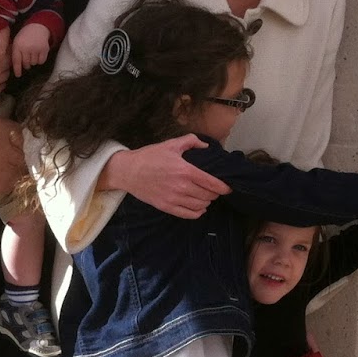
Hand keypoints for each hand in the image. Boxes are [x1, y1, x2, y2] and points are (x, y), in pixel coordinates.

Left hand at [10, 23, 51, 76]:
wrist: (37, 28)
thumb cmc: (25, 36)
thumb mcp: (16, 42)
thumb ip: (15, 53)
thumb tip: (16, 67)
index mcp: (17, 46)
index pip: (17, 61)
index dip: (17, 69)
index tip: (18, 75)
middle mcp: (26, 48)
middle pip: (26, 64)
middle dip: (26, 64)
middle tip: (27, 61)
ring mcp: (36, 49)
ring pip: (34, 63)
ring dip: (33, 61)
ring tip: (33, 55)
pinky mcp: (44, 49)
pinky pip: (41, 61)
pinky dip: (40, 60)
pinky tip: (38, 55)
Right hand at [101, 134, 231, 218]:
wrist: (128, 171)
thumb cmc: (150, 156)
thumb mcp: (171, 144)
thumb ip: (191, 141)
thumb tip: (205, 145)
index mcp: (185, 171)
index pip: (212, 183)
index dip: (224, 187)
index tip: (228, 188)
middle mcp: (181, 186)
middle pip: (208, 195)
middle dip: (214, 193)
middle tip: (213, 189)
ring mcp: (174, 199)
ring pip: (200, 206)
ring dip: (206, 202)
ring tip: (205, 197)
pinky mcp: (166, 207)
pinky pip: (188, 215)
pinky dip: (197, 212)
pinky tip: (198, 207)